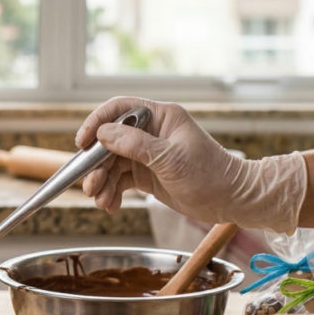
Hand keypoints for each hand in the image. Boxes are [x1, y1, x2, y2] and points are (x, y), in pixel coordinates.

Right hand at [76, 96, 306, 232]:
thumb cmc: (210, 174)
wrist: (232, 200)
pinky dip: (112, 193)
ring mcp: (147, 155)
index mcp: (160, 117)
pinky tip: (111, 205)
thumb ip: (135, 145)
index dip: (96, 123)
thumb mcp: (170, 159)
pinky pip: (120, 180)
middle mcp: (151, 133)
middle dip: (97, 164)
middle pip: (110, 141)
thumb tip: (103, 133)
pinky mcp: (147, 175)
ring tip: (101, 201)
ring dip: (102, 182)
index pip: (119, 109)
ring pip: (112, 164)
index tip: (81, 142)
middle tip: (90, 185)